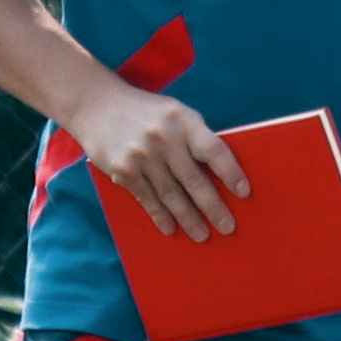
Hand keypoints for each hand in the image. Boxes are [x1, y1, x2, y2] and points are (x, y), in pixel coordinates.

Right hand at [64, 81, 247, 242]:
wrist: (97, 105)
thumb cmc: (146, 112)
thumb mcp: (175, 113)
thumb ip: (194, 137)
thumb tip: (220, 175)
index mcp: (183, 120)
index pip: (213, 150)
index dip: (231, 172)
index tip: (244, 193)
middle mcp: (163, 138)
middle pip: (193, 179)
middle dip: (212, 207)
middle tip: (227, 227)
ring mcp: (141, 155)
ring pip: (171, 194)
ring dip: (188, 218)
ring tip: (202, 235)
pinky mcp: (123, 170)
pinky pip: (147, 198)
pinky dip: (160, 216)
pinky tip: (171, 228)